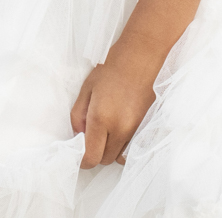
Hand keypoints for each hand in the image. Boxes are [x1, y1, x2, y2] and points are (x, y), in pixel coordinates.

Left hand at [70, 43, 162, 167]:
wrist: (138, 60)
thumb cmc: (109, 71)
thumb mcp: (86, 90)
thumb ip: (78, 116)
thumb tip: (78, 134)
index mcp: (101, 120)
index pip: (91, 156)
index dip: (83, 161)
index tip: (78, 154)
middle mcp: (119, 129)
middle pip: (105, 160)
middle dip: (95, 154)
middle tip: (89, 138)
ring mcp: (134, 130)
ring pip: (118, 155)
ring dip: (108, 149)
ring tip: (104, 130)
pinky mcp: (144, 127)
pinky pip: (129, 146)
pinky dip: (120, 144)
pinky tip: (117, 127)